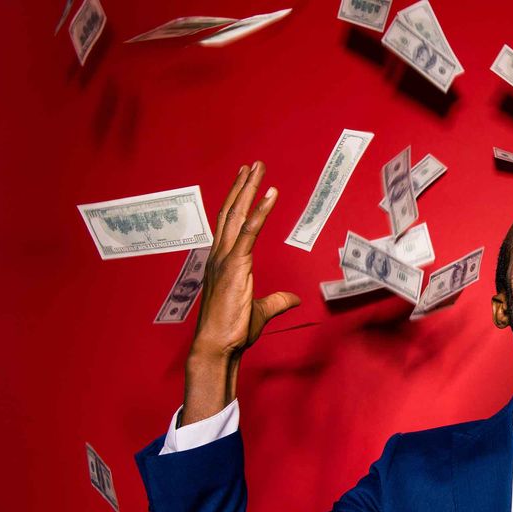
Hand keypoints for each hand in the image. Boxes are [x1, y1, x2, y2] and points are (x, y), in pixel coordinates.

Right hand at [180, 162, 299, 425]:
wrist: (219, 346)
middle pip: (231, 212)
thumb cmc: (233, 331)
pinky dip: (259, 212)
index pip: (230, 224)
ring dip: (247, 189)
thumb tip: (294, 299)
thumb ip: (277, 301)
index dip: (238, 201)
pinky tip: (269, 195)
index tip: (246, 182)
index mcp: (222, 262)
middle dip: (241, 187)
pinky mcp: (234, 265)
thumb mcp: (260, 311)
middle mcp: (219, 255)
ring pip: (236, 215)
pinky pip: (248, 232)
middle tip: (252, 165)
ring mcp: (225, 259)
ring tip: (256, 168)